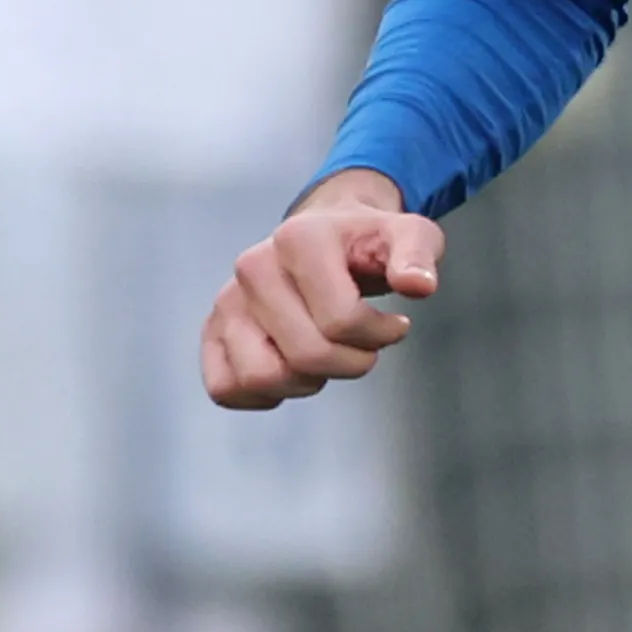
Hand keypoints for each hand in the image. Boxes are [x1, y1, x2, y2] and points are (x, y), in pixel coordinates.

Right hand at [205, 172, 442, 410]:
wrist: (325, 238)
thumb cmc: (368, 245)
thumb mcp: (410, 236)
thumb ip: (419, 254)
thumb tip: (418, 285)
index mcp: (299, 238)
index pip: (342, 320)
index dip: (381, 335)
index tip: (395, 325)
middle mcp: (252, 266)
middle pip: (307, 355)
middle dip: (350, 363)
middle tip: (362, 346)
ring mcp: (227, 301)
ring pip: (262, 377)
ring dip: (306, 382)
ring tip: (323, 355)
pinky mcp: (212, 332)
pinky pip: (226, 389)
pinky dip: (265, 394)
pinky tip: (291, 369)